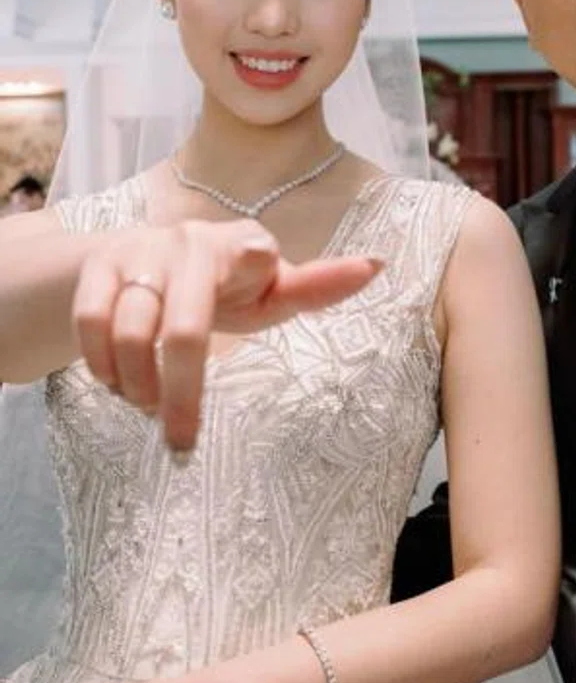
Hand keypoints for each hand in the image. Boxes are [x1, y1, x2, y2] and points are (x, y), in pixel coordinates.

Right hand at [72, 219, 383, 451]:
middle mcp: (191, 242)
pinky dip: (101, 362)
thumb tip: (378, 265)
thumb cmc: (227, 283)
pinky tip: (117, 385)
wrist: (148, 254)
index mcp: (245, 245)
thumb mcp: (272, 289)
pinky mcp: (99, 264)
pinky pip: (90, 321)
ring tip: (149, 408)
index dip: (257, 259)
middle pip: (184, 330)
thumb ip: (318, 287)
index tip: (260, 259)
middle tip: (181, 440)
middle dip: (180, 394)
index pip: (255, 256)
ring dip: (138, 384)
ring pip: (130, 331)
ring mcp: (141, 251)